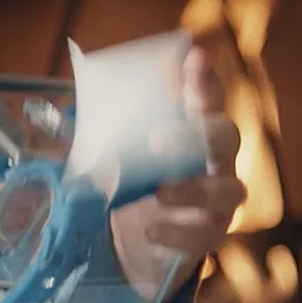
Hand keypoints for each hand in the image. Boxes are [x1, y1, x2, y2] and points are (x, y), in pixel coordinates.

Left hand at [114, 46, 244, 299]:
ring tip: (160, 192)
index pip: (206, 97)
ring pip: (231, 190)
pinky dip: (180, 233)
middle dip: (199, 134)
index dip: (203, 78)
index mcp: (192, 129)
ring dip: (195, 188)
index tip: (193, 58)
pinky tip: (151, 229)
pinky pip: (207, 235)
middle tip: (157, 138)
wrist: (129, 244)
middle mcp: (214, 161)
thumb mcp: (111, 154)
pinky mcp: (209, 236)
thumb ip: (105, 132)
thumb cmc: (128, 184)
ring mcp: (218, 201)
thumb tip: (70, 106)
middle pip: (228, 137)